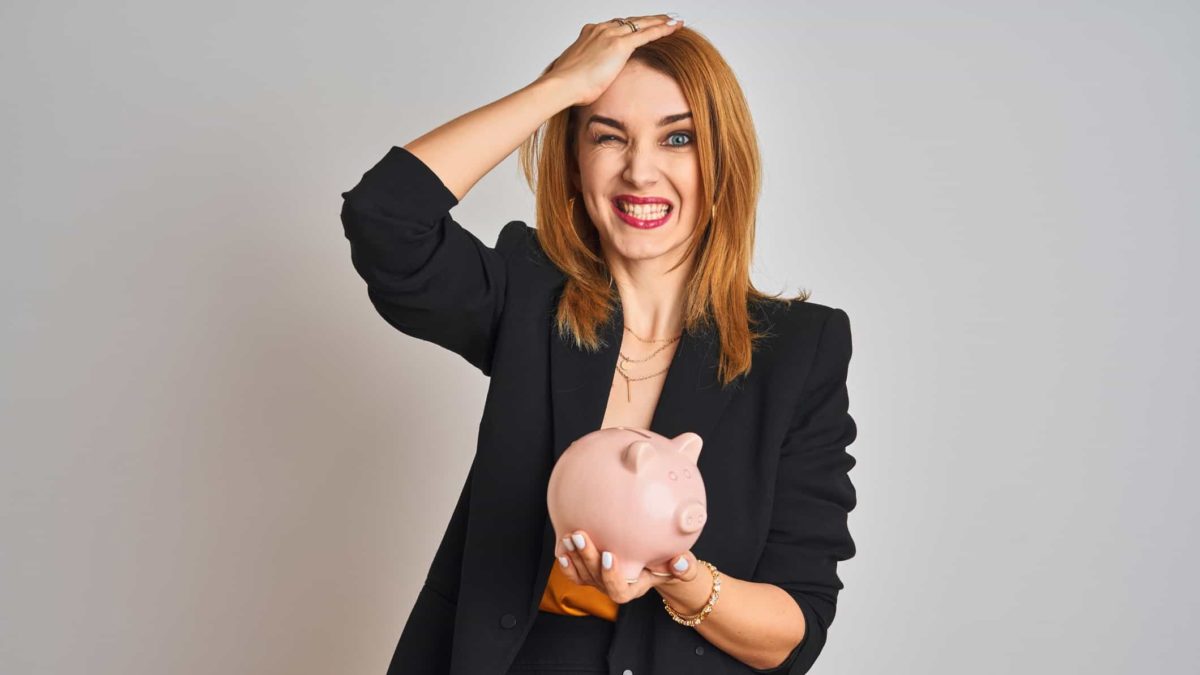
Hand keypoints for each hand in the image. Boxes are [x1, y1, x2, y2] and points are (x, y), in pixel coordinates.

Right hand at [537, 14, 683, 106]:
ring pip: (641, 24)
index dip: (631, 26)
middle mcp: (600, 30)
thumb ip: (586, 71)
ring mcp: (610, 35)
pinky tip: (673, 27)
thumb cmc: (565, 85)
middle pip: (631, 21)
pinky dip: (662, 29)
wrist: (562, 85)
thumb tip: (589, 81)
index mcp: (589, 34)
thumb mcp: (577, 73)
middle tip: (664, 18)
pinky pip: (646, 34)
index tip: (639, 26)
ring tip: (674, 20)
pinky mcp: (619, 45)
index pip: (616, 26)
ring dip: (660, 21)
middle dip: (649, 19)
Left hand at [554, 529, 701, 604]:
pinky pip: (575, 573)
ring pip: (582, 574)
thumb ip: (684, 567)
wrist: (656, 562)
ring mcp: (600, 581)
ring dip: (574, 556)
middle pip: (596, 578)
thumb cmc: (669, 563)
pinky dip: (567, 563)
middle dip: (587, 557)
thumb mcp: (682, 566)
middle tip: (581, 535)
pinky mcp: (591, 573)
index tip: (610, 555)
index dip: (610, 576)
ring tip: (570, 535)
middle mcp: (613, 587)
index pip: (618, 590)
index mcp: (633, 589)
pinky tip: (562, 548)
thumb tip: (680, 562)